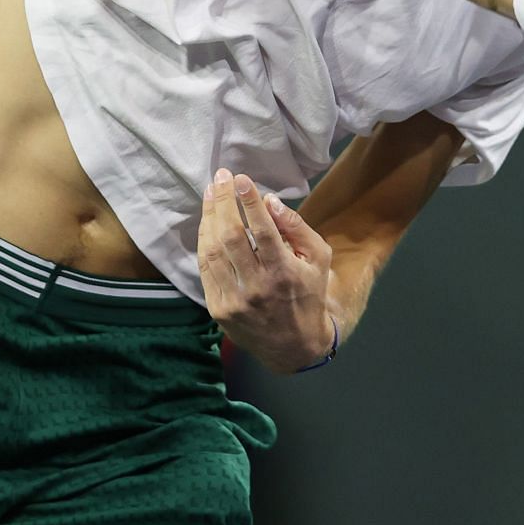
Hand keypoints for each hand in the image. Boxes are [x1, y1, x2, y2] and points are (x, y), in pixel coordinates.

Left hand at [196, 168, 337, 373]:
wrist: (294, 347)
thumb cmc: (309, 295)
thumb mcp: (319, 259)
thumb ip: (296, 227)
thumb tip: (270, 201)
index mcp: (284, 272)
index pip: (262, 229)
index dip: (248, 200)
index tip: (240, 178)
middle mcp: (257, 286)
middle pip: (232, 235)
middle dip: (223, 202)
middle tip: (220, 177)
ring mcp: (234, 299)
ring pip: (213, 250)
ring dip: (208, 217)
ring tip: (210, 194)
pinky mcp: (218, 309)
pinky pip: (205, 268)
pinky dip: (204, 241)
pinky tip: (207, 223)